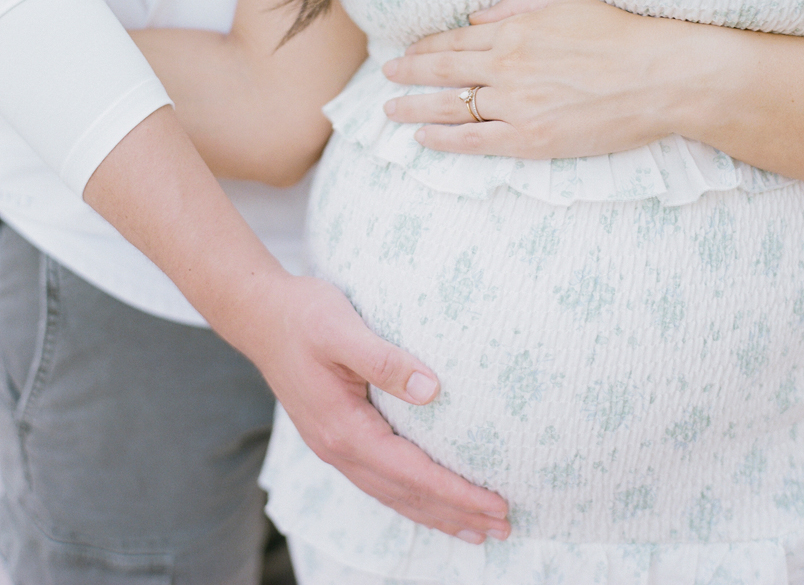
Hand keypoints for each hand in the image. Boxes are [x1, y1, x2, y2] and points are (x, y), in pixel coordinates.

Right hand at [84, 109, 509, 543]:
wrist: (259, 313)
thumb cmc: (303, 315)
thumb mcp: (343, 327)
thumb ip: (384, 359)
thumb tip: (432, 389)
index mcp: (344, 429)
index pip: (412, 473)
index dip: (456, 492)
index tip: (496, 504)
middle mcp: (338, 449)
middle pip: (406, 496)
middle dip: (455, 514)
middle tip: (504, 528)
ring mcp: (334, 446)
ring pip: (392, 494)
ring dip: (435, 513)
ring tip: (476, 529)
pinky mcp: (336, 435)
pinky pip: (380, 480)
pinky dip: (410, 497)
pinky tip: (428, 499)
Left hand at [382, 0, 716, 157]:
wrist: (659, 76)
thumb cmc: (621, 34)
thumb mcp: (567, 2)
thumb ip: (518, 6)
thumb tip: (478, 15)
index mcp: (515, 30)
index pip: (456, 39)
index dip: (426, 46)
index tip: (408, 51)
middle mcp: (506, 65)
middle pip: (443, 69)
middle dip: (409, 73)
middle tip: (387, 76)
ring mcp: (515, 104)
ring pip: (450, 106)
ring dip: (414, 108)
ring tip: (390, 111)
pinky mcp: (530, 138)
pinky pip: (474, 141)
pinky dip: (442, 141)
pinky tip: (422, 140)